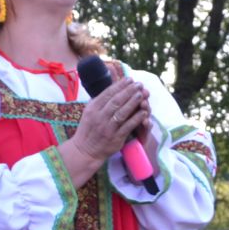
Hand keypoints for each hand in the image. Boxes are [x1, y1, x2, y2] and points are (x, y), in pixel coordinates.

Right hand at [62, 70, 148, 185]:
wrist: (85, 150)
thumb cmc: (89, 129)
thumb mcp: (89, 112)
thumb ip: (99, 101)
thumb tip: (112, 87)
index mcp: (93, 108)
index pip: (108, 93)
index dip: (120, 85)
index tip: (129, 79)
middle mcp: (100, 116)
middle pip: (116, 101)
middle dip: (129, 91)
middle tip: (139, 84)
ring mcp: (108, 127)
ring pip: (122, 112)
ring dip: (133, 102)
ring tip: (142, 94)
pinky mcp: (115, 138)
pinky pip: (128, 126)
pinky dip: (136, 118)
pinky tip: (144, 112)